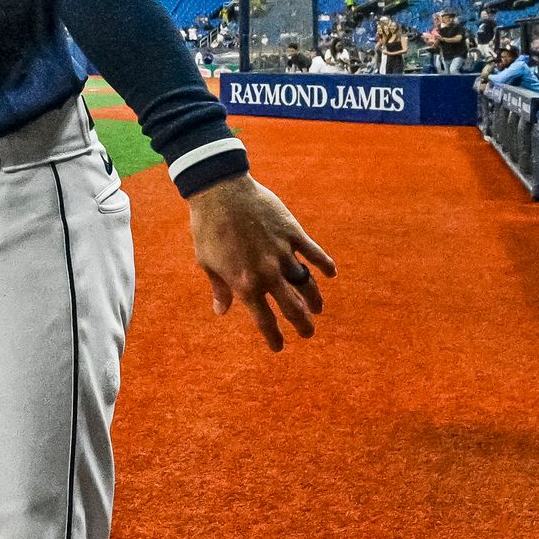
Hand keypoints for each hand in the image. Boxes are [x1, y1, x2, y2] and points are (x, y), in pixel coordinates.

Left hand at [186, 174, 336, 351]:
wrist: (219, 192)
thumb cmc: (207, 228)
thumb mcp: (207, 262)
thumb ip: (219, 288)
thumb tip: (221, 311)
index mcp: (244, 284)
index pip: (264, 319)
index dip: (273, 336)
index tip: (278, 347)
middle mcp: (267, 273)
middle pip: (293, 307)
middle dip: (302, 324)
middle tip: (308, 333)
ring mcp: (282, 252)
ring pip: (307, 283)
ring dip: (315, 299)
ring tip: (318, 309)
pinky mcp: (292, 233)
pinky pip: (314, 253)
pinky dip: (325, 264)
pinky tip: (331, 273)